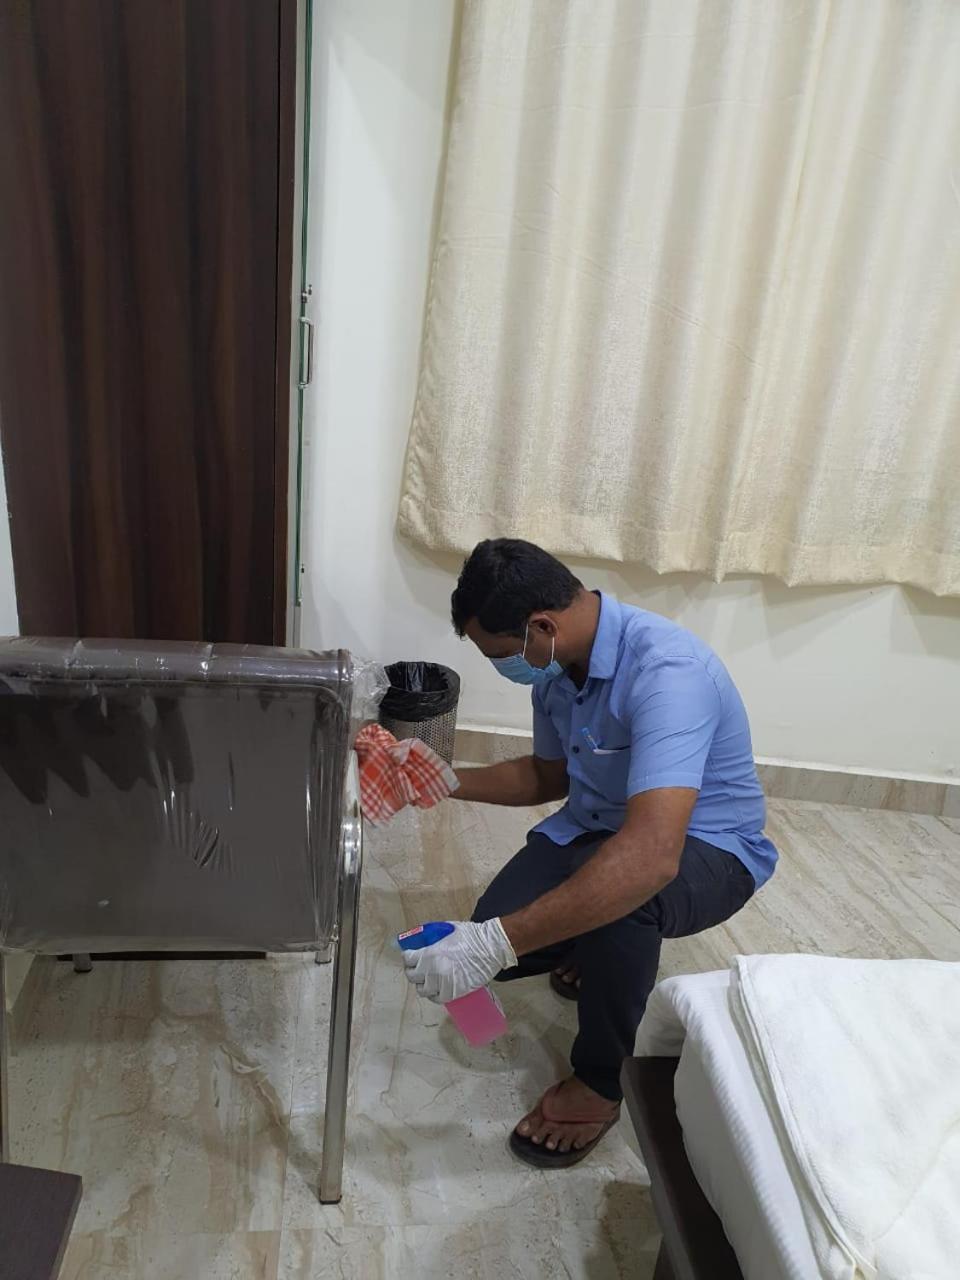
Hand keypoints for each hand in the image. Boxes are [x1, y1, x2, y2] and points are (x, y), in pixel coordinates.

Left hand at [402, 918, 517, 1003]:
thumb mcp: (447, 930)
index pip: (408, 959)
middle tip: (418, 967)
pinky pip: (436, 998)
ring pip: (422, 990)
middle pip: (412, 976)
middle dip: (413, 970)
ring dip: (422, 983)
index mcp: (429, 953)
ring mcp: (442, 984)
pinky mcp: (453, 993)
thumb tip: (423, 940)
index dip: (408, 957)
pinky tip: (437, 988)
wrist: (490, 948)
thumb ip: (433, 937)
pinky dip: (434, 994)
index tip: (410, 956)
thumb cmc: (471, 936)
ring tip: (427, 979)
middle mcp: (432, 971)